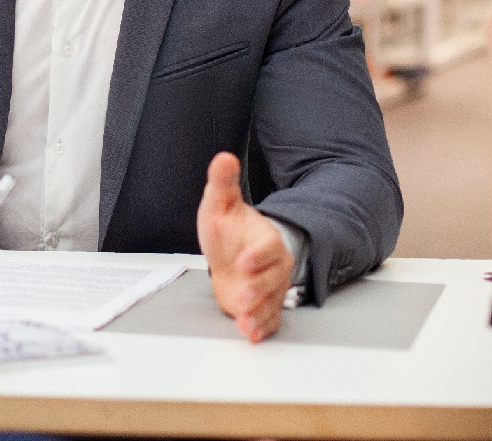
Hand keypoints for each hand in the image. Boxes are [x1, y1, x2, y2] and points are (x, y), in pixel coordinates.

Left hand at [197, 152, 293, 342]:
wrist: (230, 255)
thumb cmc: (228, 230)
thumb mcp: (219, 204)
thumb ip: (222, 183)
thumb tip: (223, 157)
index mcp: (265, 240)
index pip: (268, 247)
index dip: (258, 255)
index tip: (244, 262)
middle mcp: (272, 266)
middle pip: (273, 279)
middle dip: (258, 289)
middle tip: (242, 297)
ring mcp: (269, 288)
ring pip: (271, 303)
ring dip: (258, 313)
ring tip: (245, 322)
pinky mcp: (263, 307)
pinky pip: (268, 319)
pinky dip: (261, 328)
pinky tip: (250, 333)